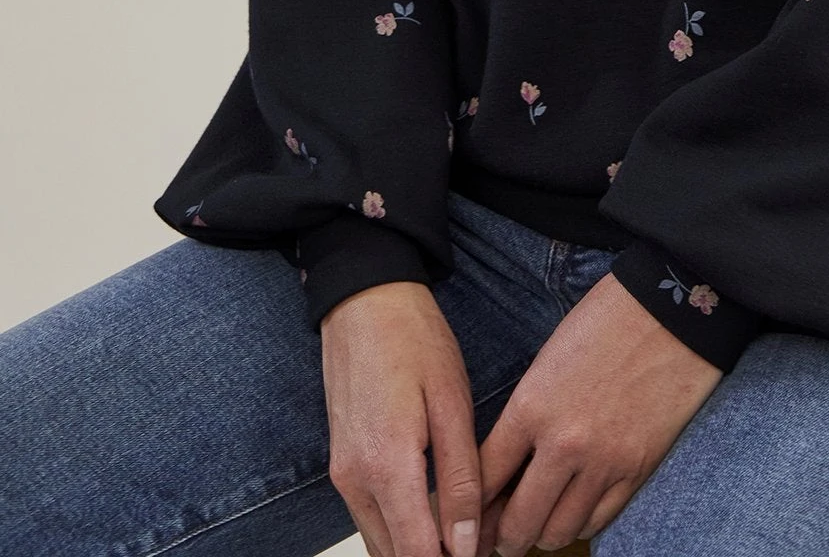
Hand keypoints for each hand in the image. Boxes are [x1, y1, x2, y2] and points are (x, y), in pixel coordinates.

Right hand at [320, 278, 482, 556]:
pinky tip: (434, 513)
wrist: (363, 301)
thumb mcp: (452, 403)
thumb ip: (460, 480)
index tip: (484, 553)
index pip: (418, 556)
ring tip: (462, 530)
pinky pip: (371, 519)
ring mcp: (342, 477)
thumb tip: (466, 545)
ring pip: (381, 544)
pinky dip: (400, 529)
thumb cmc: (413, 340)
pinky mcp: (341, 467)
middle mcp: (355, 483)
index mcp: (387, 467)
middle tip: (479, 540)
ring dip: (417, 548)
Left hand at [475, 271, 722, 555]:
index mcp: (531, 408)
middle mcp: (562, 444)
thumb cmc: (604, 322)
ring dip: (542, 535)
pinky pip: (599, 522)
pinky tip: (573, 512)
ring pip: (557, 532)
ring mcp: (602, 462)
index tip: (464, 516)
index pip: (483, 478)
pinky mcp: (637, 470)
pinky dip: (581, 524)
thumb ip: (526, 414)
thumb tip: (507, 461)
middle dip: (502, 538)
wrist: (672, 310)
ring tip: (537, 527)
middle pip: (516, 522)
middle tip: (498, 537)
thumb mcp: (548, 361)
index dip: (468, 506)